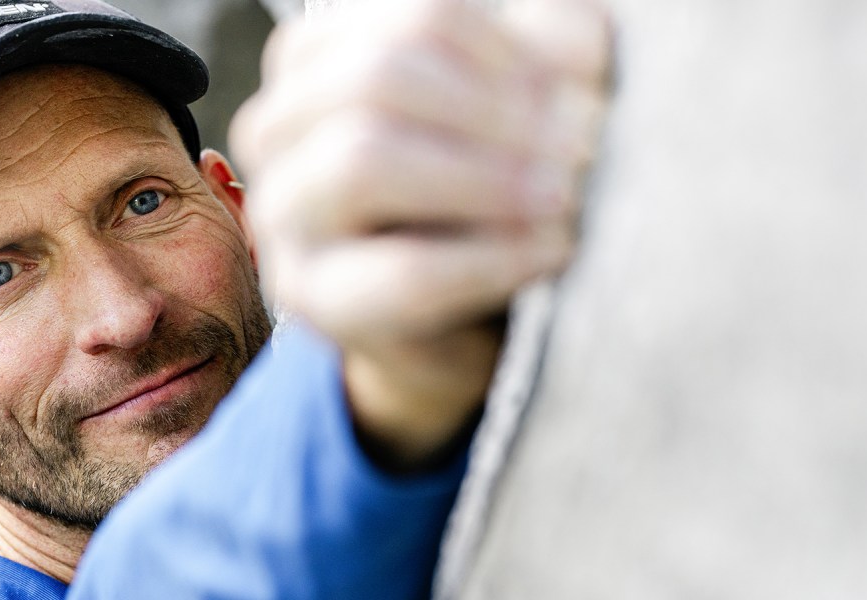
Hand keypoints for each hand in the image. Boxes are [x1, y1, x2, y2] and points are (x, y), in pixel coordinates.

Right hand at [231, 0, 611, 469]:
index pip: (420, 20)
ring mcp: (281, 210)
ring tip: (564, 198)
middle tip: (584, 148)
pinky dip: (489, 260)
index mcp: (325, 53)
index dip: (511, 51)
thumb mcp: (520, 107)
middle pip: (377, 80)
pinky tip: (552, 252)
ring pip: (363, 162)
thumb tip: (578, 55)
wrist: (458, 318)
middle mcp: (280, 121)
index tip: (586, 88)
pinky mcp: (309, 296)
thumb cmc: (484, 193)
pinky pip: (398, 272)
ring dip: (483, 180)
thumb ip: (550, 57)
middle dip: (495, 114)